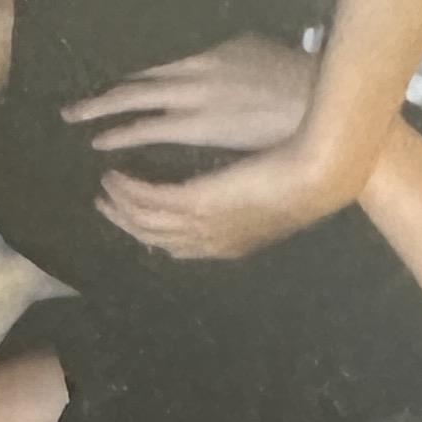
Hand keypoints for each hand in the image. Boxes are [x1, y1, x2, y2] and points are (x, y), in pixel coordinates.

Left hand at [63, 38, 320, 160]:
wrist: (316, 103)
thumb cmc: (294, 81)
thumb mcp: (255, 52)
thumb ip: (226, 56)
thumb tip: (212, 60)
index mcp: (206, 51)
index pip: (155, 62)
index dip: (127, 73)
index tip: (102, 76)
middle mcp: (193, 68)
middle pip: (137, 77)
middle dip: (103, 91)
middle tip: (70, 105)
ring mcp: (194, 96)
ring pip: (135, 98)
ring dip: (102, 109)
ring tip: (75, 118)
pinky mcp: (201, 125)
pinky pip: (151, 128)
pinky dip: (123, 133)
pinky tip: (102, 141)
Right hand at [93, 137, 336, 264]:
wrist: (318, 173)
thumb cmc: (303, 177)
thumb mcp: (268, 194)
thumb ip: (243, 198)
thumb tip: (231, 187)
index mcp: (228, 244)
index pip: (179, 248)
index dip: (154, 235)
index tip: (136, 218)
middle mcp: (211, 242)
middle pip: (156, 240)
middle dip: (126, 223)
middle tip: (104, 204)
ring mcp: (203, 224)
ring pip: (145, 222)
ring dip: (119, 205)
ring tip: (104, 186)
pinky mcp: (196, 200)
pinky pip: (148, 199)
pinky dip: (126, 189)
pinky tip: (113, 174)